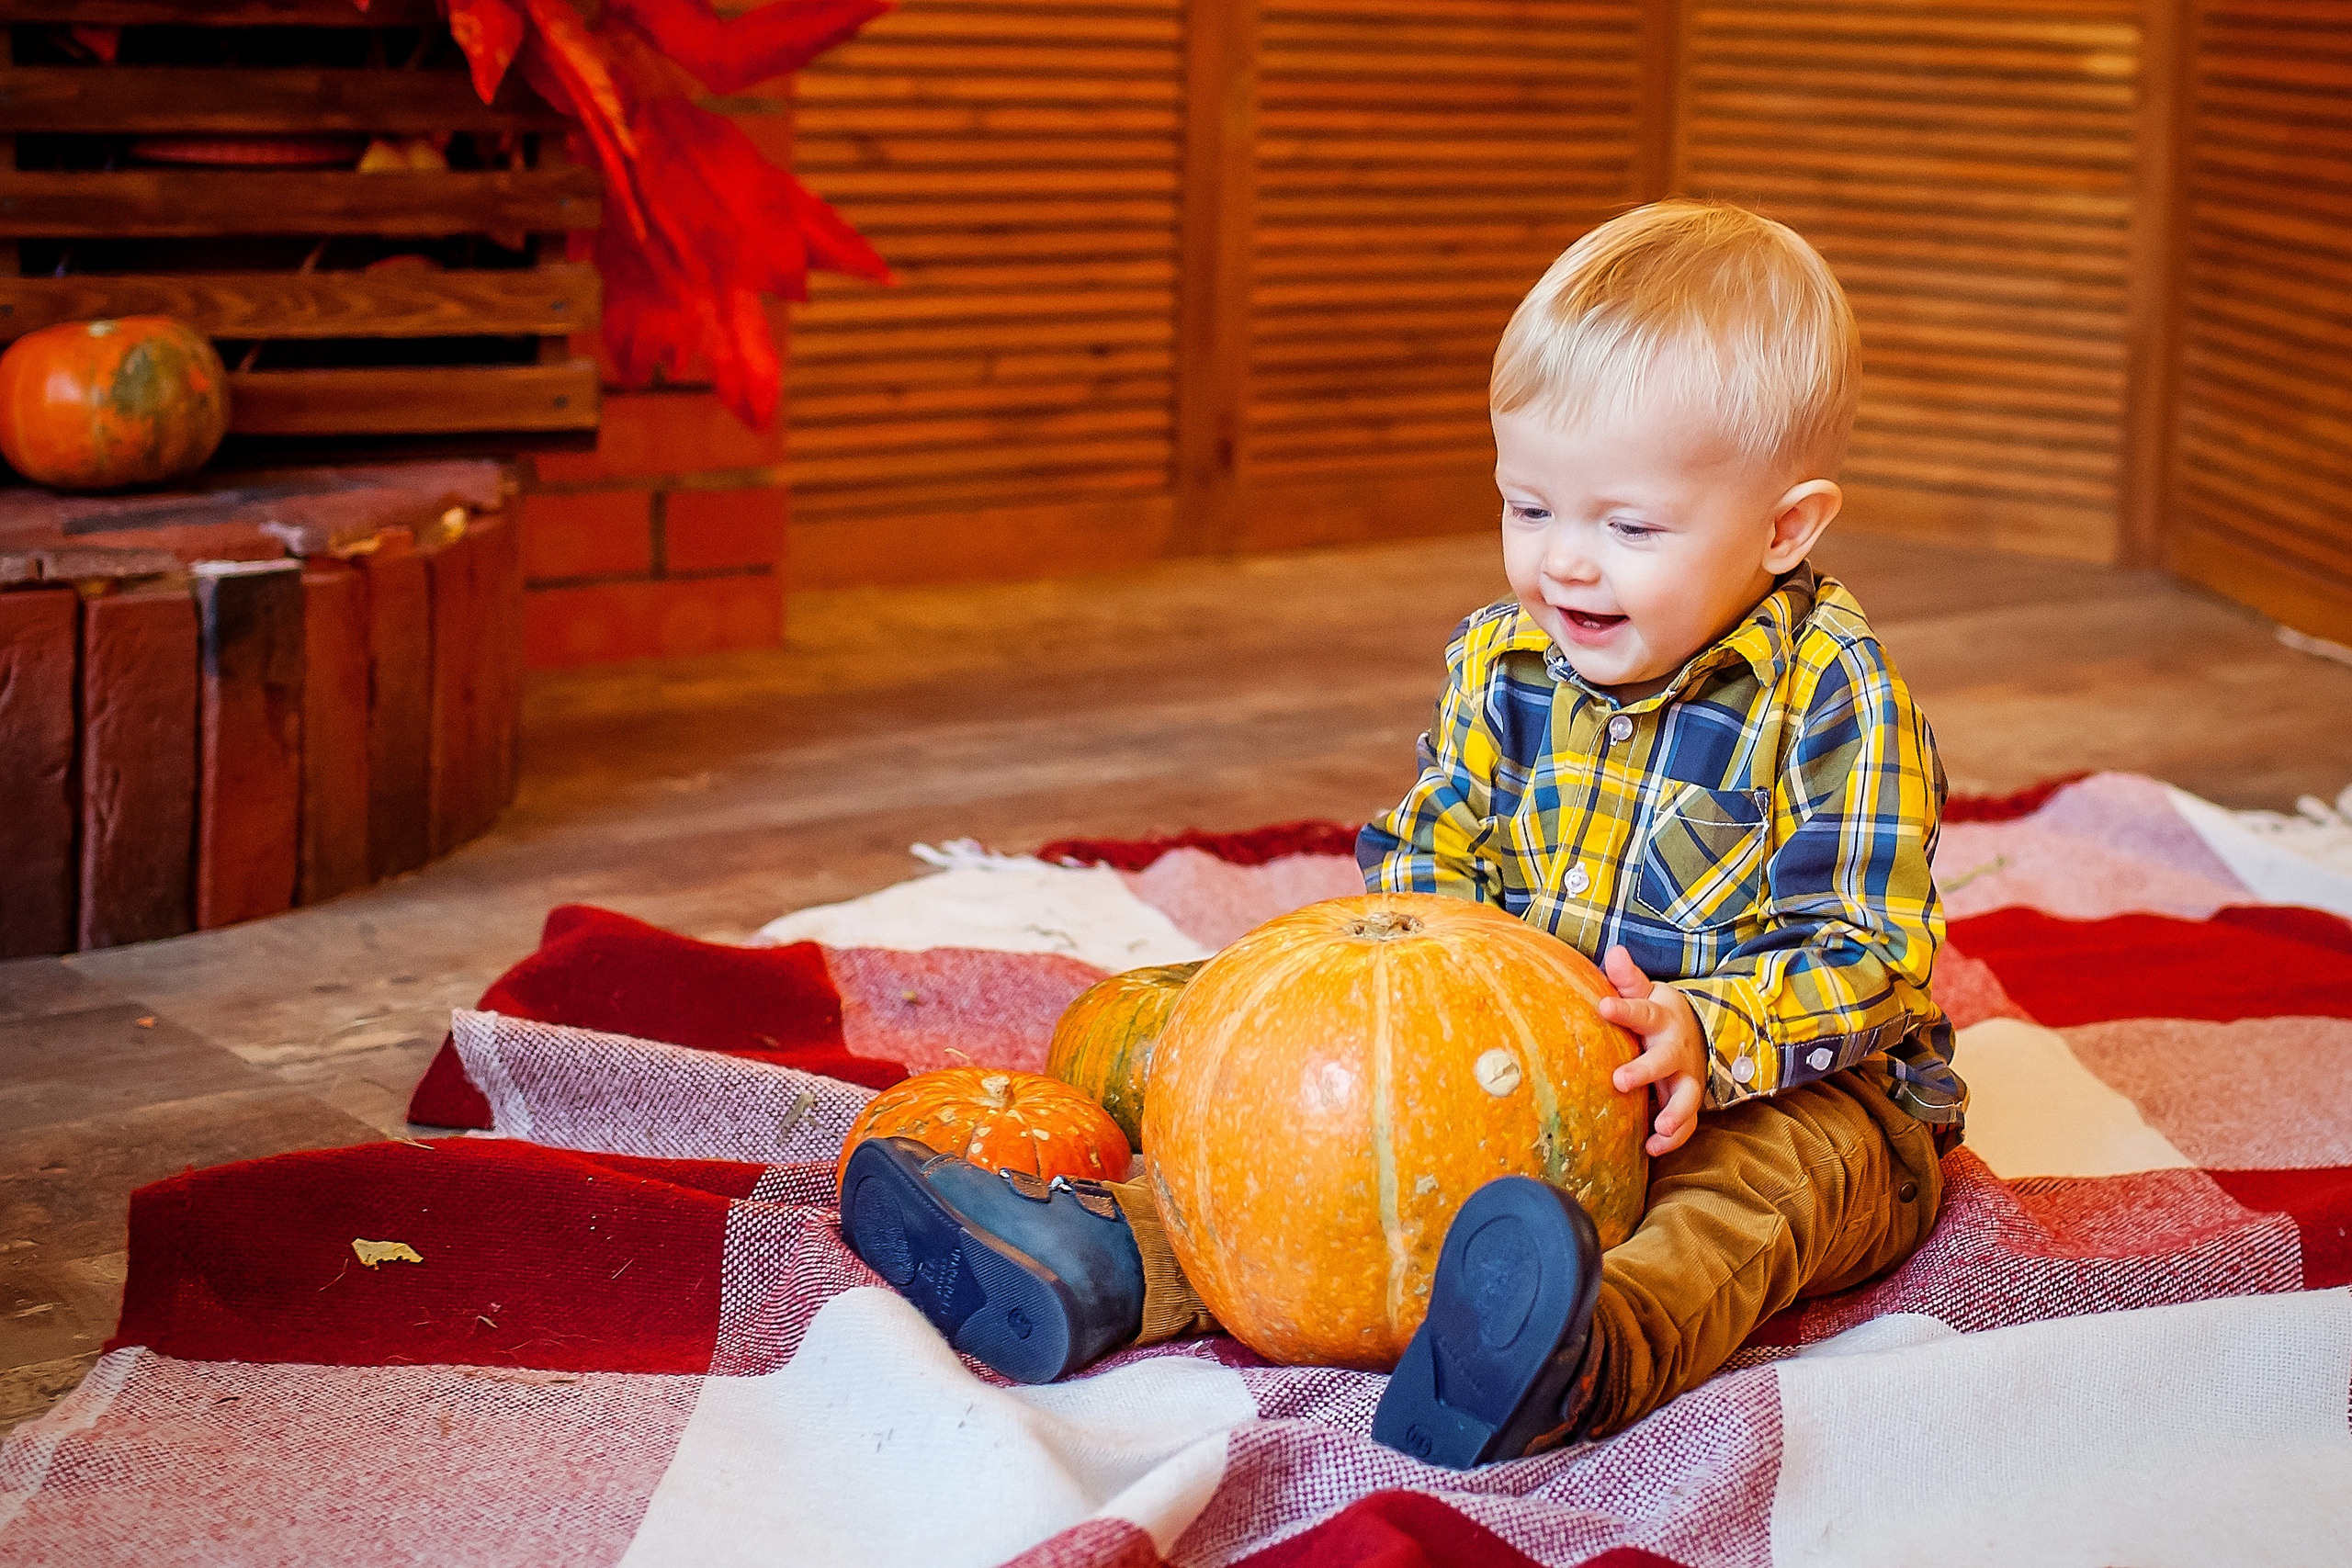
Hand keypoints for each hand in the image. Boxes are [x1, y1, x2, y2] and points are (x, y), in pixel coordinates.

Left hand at [1596, 945, 1707, 1156]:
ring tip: (1659, 1129)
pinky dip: (1674, 1137)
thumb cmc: (1656, 1014)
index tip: (1603, 1006)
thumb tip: (1614, 952)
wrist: (1695, 1033)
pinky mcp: (1688, 1100)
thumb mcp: (1646, 993)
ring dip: (1674, 1113)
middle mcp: (1675, 1049)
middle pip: (1664, 1060)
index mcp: (1659, 1019)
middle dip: (1645, 1071)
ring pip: (1685, 1097)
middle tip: (1619, 1081)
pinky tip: (1653, 1148)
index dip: (1624, 1008)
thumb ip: (1627, 980)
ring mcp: (1685, 1077)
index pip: (1641, 1010)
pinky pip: (1687, 1122)